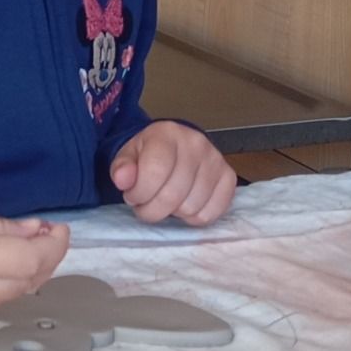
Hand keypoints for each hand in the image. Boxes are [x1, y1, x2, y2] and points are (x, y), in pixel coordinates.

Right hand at [0, 189, 68, 324]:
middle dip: (44, 260)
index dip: (53, 246)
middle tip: (47, 236)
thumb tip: (35, 234)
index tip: (59, 228)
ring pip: (7, 298)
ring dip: (24, 275)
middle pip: (24, 284)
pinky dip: (0, 286)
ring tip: (24, 247)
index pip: (28, 261)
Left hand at [109, 122, 235, 225]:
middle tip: (145, 203)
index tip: (132, 196)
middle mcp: (195, 143)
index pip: (155, 171)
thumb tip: (123, 179)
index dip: (139, 193)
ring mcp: (215, 160)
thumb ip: (121, 168)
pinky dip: (194, 217)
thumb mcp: (127, 156)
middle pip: (173, 195)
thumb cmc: (147, 155)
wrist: (172, 148)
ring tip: (165, 200)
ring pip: (191, 208)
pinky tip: (183, 204)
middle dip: (152, 209)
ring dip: (173, 213)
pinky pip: (211, 213)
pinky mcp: (229, 177)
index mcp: (166, 133)